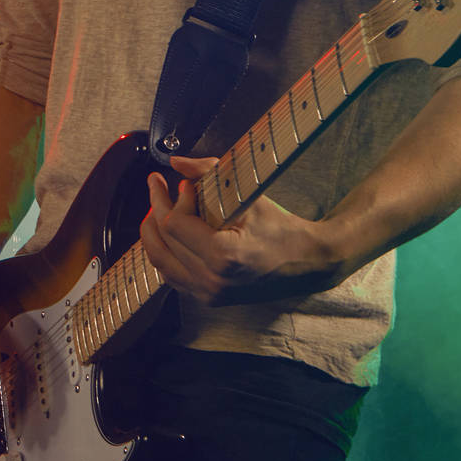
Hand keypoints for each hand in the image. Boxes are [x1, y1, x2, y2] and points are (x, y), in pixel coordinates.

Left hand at [137, 153, 345, 307]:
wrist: (307, 264)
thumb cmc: (281, 227)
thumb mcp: (248, 196)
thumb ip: (208, 173)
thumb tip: (176, 162)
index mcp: (223, 256)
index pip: (175, 224)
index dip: (173, 200)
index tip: (183, 184)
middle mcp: (212, 281)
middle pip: (164, 241)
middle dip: (156, 208)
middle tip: (158, 187)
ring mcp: (209, 294)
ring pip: (160, 261)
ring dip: (153, 232)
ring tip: (157, 206)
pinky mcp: (208, 299)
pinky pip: (171, 275)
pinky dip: (164, 251)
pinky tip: (166, 233)